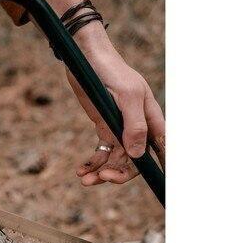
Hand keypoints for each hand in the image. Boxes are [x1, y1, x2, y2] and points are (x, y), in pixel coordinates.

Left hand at [41, 0, 164, 186]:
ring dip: (102, 172)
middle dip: (120, 173)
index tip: (155, 184)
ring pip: (116, 159)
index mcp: (150, 119)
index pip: (160, 149)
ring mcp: (120, 128)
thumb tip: (137, 155)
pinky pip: (102, 152)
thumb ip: (134, 126)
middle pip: (135, 160)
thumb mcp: (127, 97)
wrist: (85, 58)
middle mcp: (137, 126)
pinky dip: (93, 163)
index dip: (158, 168)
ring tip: (84, 179)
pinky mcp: (104, 127)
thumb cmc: (111, 71)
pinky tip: (81, 170)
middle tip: (101, 179)